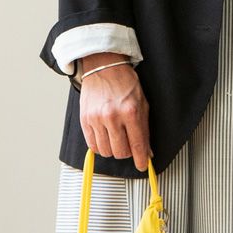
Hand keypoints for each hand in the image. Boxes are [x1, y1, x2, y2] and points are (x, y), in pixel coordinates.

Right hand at [79, 52, 152, 170]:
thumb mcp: (142, 103)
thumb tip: (147, 151)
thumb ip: (144, 129)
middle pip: (121, 152)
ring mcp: (96, 118)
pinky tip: (105, 137)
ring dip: (113, 150)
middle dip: (127, 153)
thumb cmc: (124, 82)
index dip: (141, 159)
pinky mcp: (85, 120)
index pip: (137, 145)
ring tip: (116, 139)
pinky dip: (100, 146)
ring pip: (106, 152)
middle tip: (128, 145)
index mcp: (130, 112)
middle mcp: (112, 116)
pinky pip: (92, 145)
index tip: (142, 165)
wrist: (104, 67)